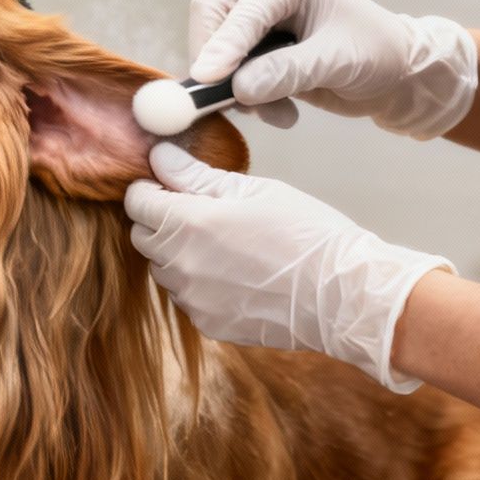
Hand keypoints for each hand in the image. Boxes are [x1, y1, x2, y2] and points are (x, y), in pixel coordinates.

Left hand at [124, 144, 452, 392]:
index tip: (172, 186)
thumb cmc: (306, 232)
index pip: (137, 202)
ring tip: (224, 245)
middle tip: (199, 211)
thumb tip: (160, 156)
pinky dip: (199, 284)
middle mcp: (181, 265)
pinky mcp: (208, 324)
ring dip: (178, 254)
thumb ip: (197, 175)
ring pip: (163, 270)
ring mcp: (192, 300)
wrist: (342, 294)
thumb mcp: (254, 190)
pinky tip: (235, 274)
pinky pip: (187, 298)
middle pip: (142, 237)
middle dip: (160, 220)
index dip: (151, 189)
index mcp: (189, 223)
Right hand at [189, 0, 476, 138]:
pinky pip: (231, 76)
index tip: (206, 79)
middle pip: (212, 19)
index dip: (222, 43)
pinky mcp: (259, 55)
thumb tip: (238, 88)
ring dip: (236, 89)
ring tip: (275, 113)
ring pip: (217, 51)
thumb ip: (286, 72)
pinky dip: (249, 100)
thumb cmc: (376, 54)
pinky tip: (283, 114)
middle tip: (228, 100)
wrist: (396, 77)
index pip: (242, 8)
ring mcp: (260, 25)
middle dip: (217, 63)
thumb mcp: (335, 62)